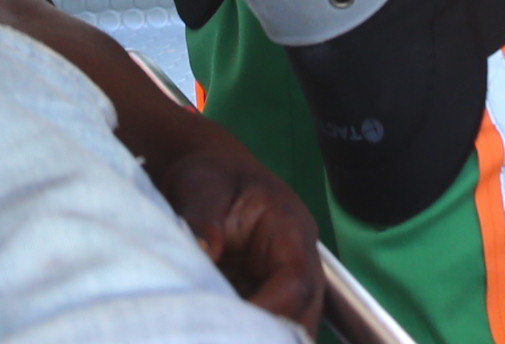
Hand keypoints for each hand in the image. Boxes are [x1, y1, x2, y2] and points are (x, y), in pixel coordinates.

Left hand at [147, 128, 323, 326]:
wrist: (207, 180)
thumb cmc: (210, 177)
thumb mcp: (201, 187)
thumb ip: (202, 219)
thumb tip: (206, 250)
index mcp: (290, 230)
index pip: (297, 282)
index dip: (273, 311)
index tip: (232, 325)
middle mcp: (297, 263)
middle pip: (303, 315)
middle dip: (268, 335)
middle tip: (218, 335)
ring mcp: (282, 286)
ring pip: (288, 327)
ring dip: (254, 335)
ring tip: (213, 333)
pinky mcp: (264, 300)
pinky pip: (264, 328)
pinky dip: (242, 334)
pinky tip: (212, 332)